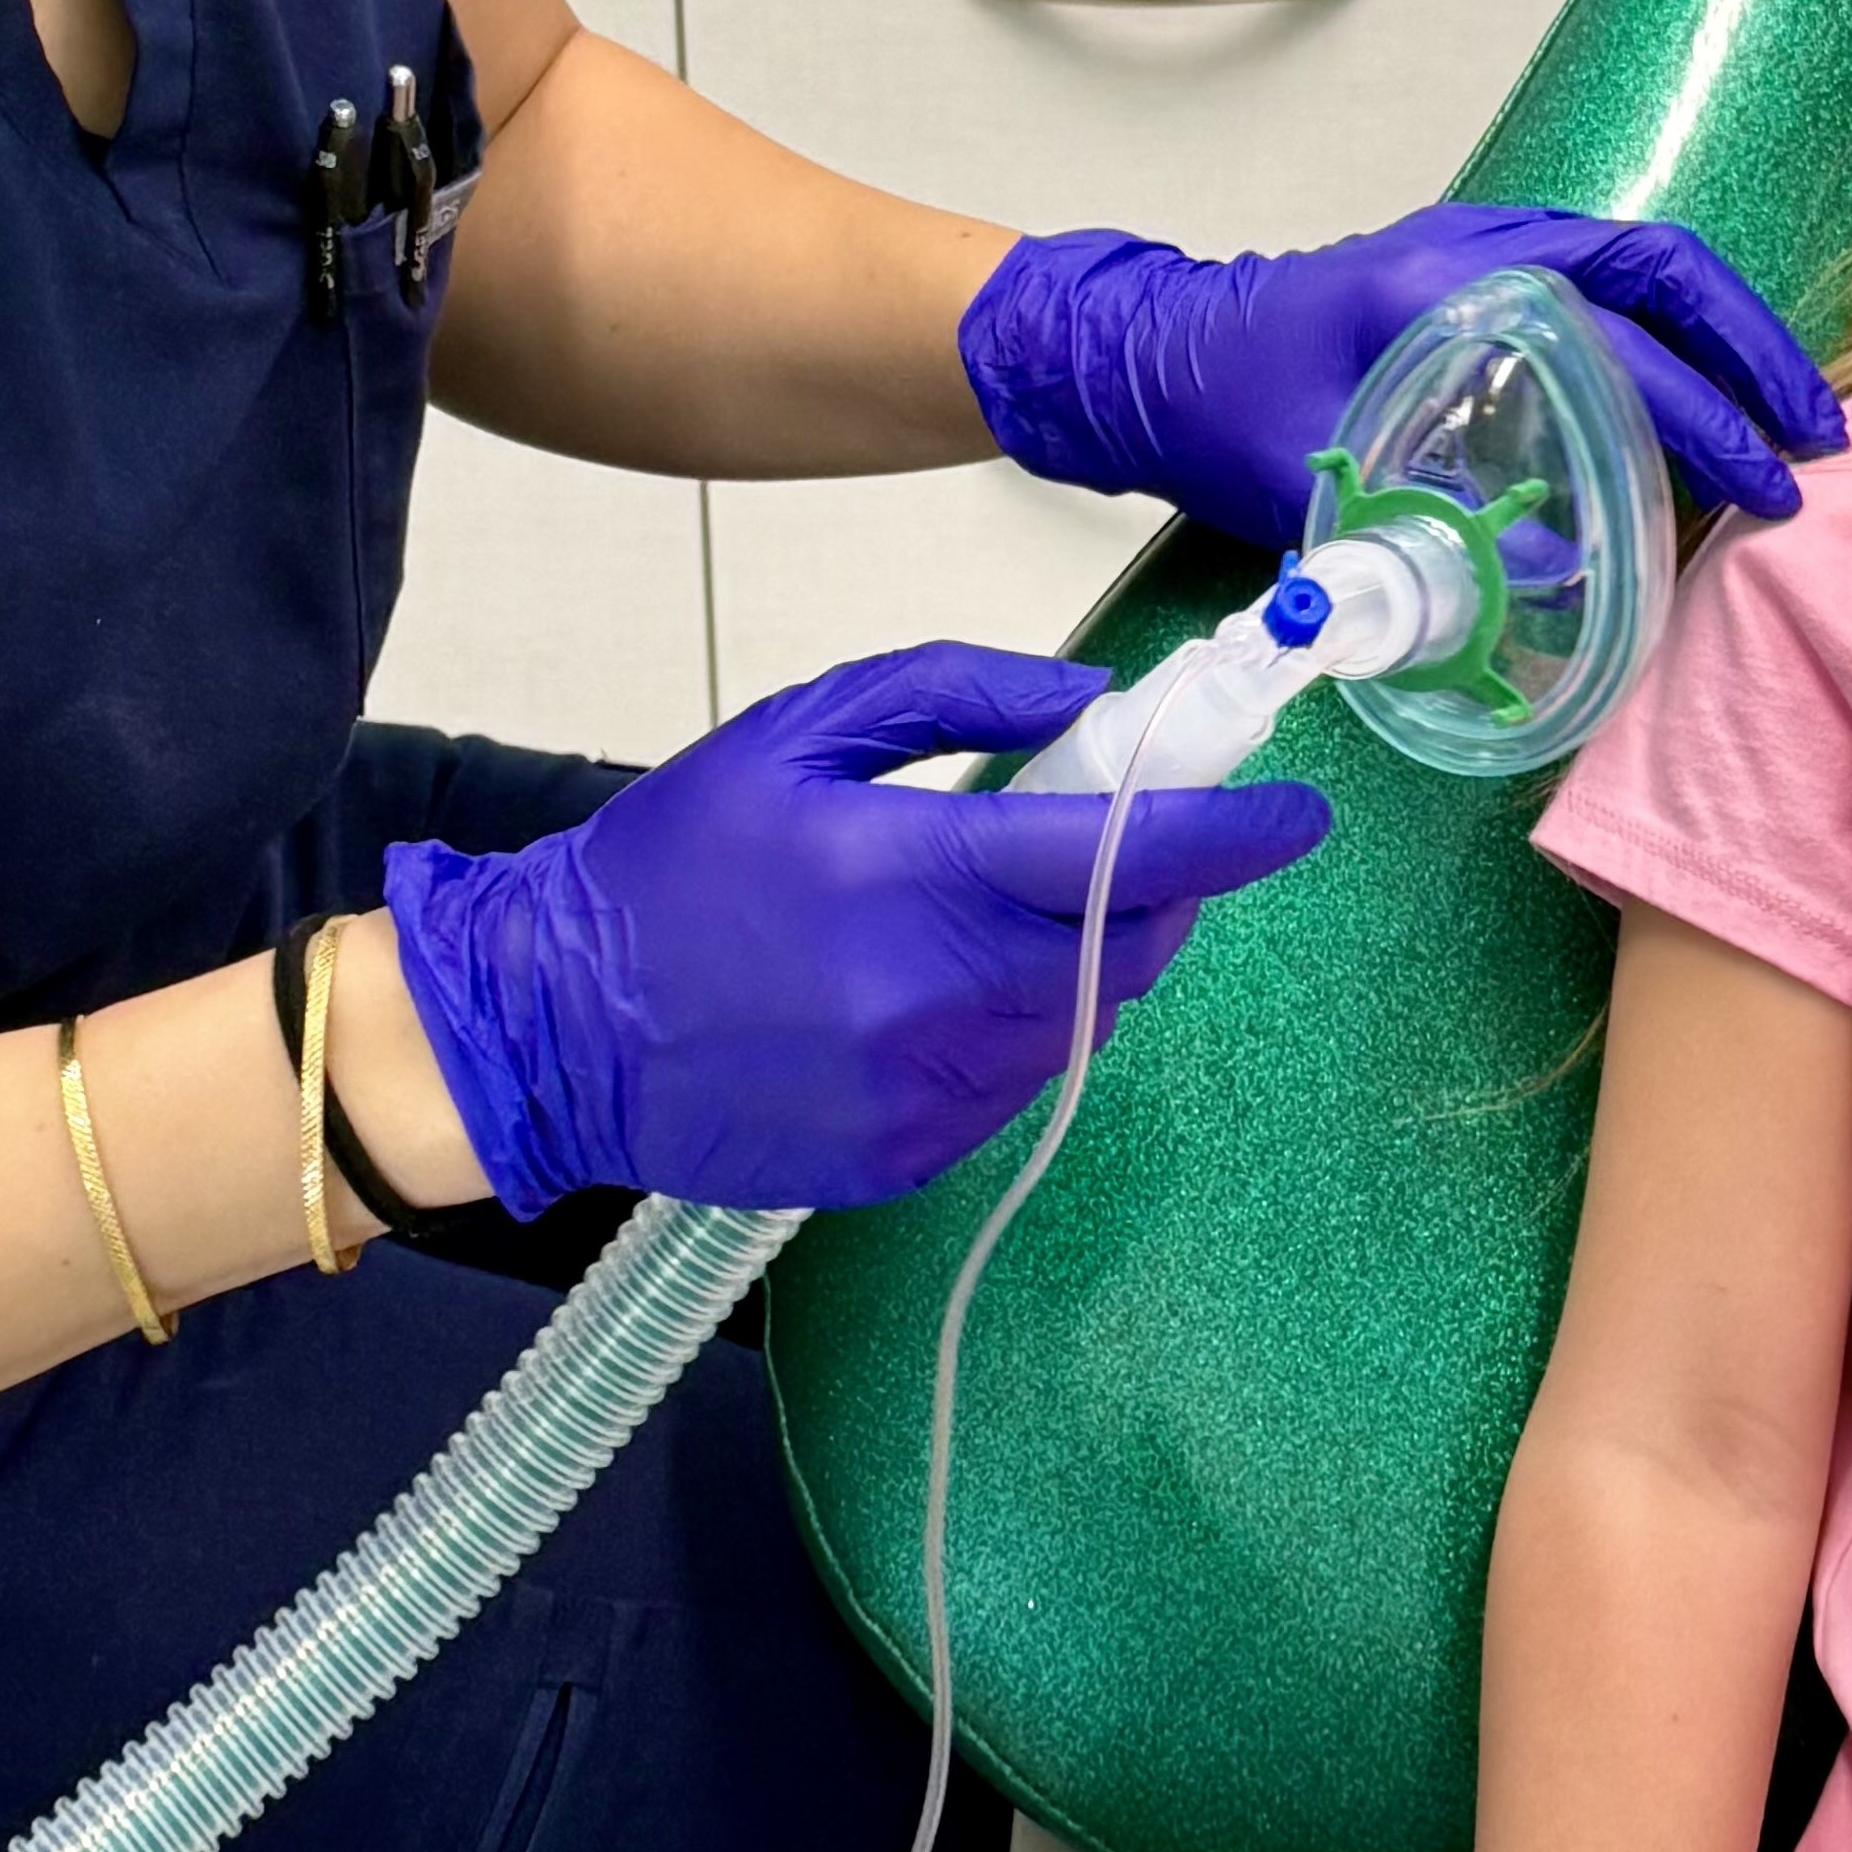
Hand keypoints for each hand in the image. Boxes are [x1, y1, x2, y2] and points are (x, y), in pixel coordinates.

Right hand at [383, 643, 1326, 1220]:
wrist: (549, 1024)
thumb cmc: (670, 863)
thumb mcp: (797, 732)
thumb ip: (954, 694)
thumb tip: (1088, 705)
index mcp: (908, 873)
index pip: (1120, 854)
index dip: (1229, 834)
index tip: (1302, 815)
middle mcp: (933, 995)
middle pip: (1127, 948)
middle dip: (1157, 893)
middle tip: (1128, 846)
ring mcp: (923, 1090)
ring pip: (1081, 1020)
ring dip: (1089, 960)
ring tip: (1010, 914)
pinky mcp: (906, 1156)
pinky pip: (1017, 1084)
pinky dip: (1018, 1027)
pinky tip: (940, 990)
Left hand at [961, 208, 1844, 555]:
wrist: (1146, 360)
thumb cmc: (1216, 416)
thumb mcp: (1314, 486)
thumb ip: (1426, 529)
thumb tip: (1561, 579)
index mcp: (1443, 287)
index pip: (1617, 345)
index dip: (1705, 421)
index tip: (1766, 485)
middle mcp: (1480, 242)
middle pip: (1662, 266)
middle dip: (1753, 348)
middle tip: (1818, 433)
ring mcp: (1484, 241)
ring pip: (1646, 261)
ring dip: (1726, 330)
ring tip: (1788, 412)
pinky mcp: (1481, 263)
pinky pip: (1610, 276)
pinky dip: (1675, 327)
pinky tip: (1706, 393)